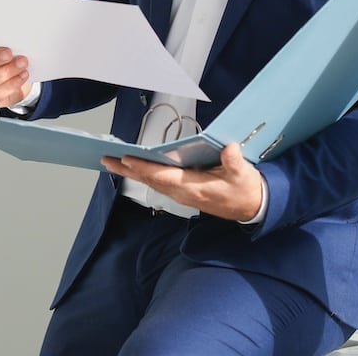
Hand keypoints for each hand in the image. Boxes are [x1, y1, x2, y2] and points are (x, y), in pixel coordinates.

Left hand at [101, 143, 263, 222]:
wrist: (251, 207)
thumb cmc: (245, 189)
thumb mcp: (244, 174)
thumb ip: (235, 162)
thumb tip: (229, 149)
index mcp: (195, 188)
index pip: (164, 177)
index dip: (145, 168)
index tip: (127, 159)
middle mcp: (184, 193)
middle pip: (151, 181)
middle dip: (128, 170)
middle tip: (106, 159)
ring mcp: (182, 195)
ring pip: (152, 183)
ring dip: (132, 172)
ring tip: (112, 161)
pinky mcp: (184, 192)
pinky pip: (158, 183)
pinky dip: (144, 174)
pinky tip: (135, 168)